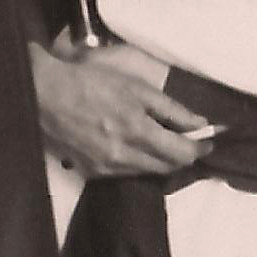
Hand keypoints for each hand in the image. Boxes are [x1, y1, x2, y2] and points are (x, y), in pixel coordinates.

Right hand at [32, 33, 212, 179]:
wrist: (46, 95)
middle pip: (168, 167)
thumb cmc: (92, 82)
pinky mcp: (93, 172)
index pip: (182, 153)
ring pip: (148, 172)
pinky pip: (127, 173)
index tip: (210, 141)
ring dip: (162, 160)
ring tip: (164, 142)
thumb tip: (200, 123)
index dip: (200, 148)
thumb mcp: (136, 87)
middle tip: (190, 141)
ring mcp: (107, 168)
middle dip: (183, 155)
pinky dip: (139, 163)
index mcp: (138, 131)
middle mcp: (124, 156)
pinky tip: (136, 147)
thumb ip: (171, 109)